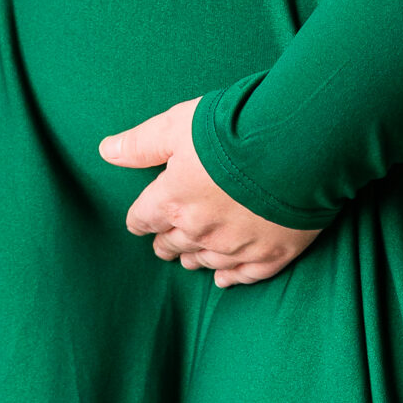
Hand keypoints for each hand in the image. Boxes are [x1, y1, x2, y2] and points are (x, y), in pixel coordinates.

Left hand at [99, 101, 320, 287]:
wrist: (297, 145)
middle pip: (173, 245)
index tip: (141, 220)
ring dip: (195, 257)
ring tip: (192, 255)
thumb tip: (105, 150)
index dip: (140, 219)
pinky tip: (225, 277)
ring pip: (205, 262)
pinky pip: (244, 276)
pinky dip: (232, 276)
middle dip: (167, 240)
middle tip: (166, 238)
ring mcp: (236, 246)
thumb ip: (141, 143)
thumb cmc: (234, 129)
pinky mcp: (271, 253)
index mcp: (173, 201)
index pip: (143, 219)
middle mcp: (200, 231)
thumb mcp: (178, 125)